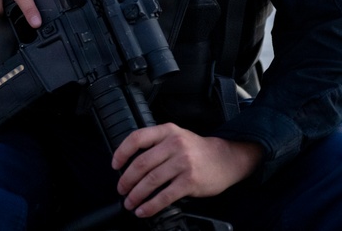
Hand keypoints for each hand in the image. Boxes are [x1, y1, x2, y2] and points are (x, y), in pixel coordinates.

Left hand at [110, 123, 262, 218]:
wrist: (226, 158)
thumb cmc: (198, 150)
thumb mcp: (177, 136)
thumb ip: (157, 144)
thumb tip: (131, 163)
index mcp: (167, 131)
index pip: (137, 138)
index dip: (122, 153)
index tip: (115, 166)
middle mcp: (174, 144)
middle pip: (141, 164)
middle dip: (126, 180)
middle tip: (121, 190)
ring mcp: (183, 163)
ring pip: (151, 181)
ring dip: (136, 195)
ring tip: (130, 203)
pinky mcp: (190, 181)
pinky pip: (165, 196)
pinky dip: (150, 206)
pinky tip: (144, 210)